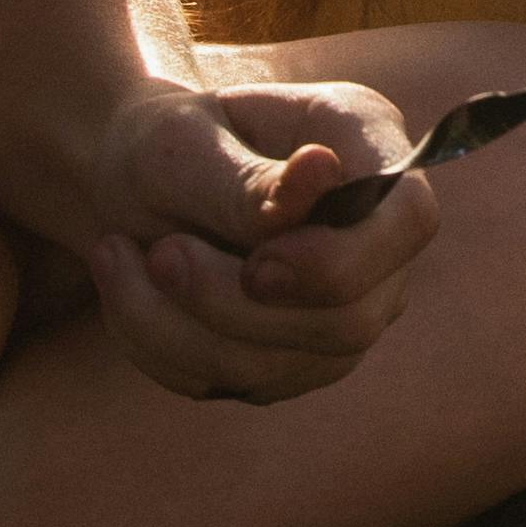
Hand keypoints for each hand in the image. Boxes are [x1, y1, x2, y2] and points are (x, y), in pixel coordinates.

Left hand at [79, 73, 436, 406]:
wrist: (130, 181)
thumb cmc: (169, 145)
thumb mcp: (186, 144)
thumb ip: (248, 178)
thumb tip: (321, 172)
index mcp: (367, 150)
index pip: (412, 220)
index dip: (344, 260)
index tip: (256, 265)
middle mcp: (374, 240)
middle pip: (351, 318)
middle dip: (232, 303)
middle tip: (158, 253)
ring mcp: (340, 309)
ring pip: (282, 365)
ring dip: (177, 324)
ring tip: (114, 252)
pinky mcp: (290, 358)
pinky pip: (228, 382)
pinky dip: (159, 345)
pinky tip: (129, 289)